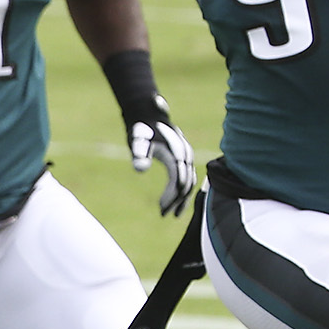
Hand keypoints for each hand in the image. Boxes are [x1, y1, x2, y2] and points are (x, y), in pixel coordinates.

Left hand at [125, 101, 197, 216]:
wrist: (148, 114)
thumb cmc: (141, 129)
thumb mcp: (137, 141)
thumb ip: (138, 154)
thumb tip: (140, 169)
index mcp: (176, 152)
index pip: (178, 180)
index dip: (172, 196)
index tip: (161, 209)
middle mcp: (185, 154)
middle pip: (187, 184)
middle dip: (176, 201)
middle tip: (163, 214)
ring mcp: (187, 156)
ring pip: (191, 182)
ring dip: (182, 199)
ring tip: (171, 213)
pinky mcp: (185, 158)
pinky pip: (189, 178)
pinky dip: (183, 192)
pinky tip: (175, 202)